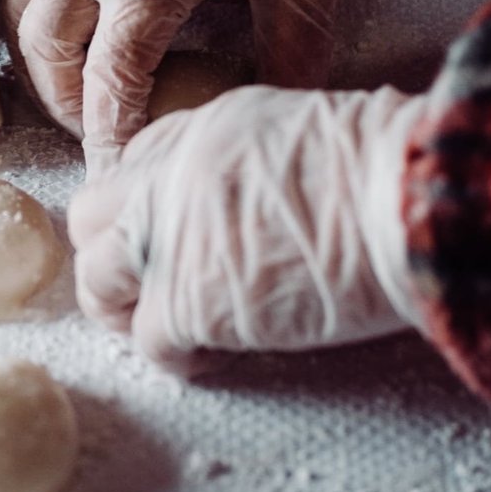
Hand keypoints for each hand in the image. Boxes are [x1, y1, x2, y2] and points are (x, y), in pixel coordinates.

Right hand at [6, 0, 384, 173]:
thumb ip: (293, 56)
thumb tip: (278, 123)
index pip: (109, 77)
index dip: (109, 137)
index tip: (120, 175)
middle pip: (46, 50)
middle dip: (68, 107)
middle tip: (108, 138)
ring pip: (25, 14)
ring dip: (45, 66)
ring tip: (88, 99)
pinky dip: (44, 22)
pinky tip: (82, 46)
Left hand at [68, 83, 424, 374]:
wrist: (400, 199)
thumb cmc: (384, 166)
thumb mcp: (297, 129)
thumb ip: (253, 161)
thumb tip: (260, 197)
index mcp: (198, 132)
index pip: (133, 164)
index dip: (142, 204)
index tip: (161, 232)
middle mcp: (166, 180)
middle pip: (90, 219)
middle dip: (108, 254)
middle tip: (140, 286)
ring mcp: (167, 242)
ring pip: (98, 283)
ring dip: (123, 311)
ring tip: (161, 329)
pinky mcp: (186, 304)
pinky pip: (148, 342)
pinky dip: (173, 359)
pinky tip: (205, 361)